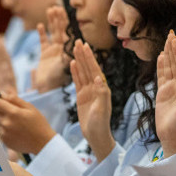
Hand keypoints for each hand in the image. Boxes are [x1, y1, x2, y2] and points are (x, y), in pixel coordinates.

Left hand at [0, 91, 56, 154]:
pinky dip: (2, 127)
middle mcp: (6, 123)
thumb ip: (15, 100)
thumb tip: (2, 94)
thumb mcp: (30, 108)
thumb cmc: (39, 123)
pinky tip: (12, 128)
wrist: (43, 143)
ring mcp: (4, 133)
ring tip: (8, 117)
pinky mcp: (4, 141)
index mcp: (13, 113)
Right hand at [31, 7, 70, 92]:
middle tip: (58, 8)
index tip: (67, 15)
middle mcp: (63, 50)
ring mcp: (54, 51)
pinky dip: (42, 33)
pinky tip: (40, 25)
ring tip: (51, 10)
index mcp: (69, 53)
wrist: (45, 90)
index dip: (67, 24)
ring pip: (54, 33)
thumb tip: (71, 48)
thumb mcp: (63, 69)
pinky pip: (44, 41)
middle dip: (60, 20)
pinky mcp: (45, 54)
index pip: (69, 36)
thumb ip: (66, 59)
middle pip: (62, 32)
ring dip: (52, 22)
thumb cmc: (57, 82)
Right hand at [69, 39, 114, 160]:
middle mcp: (96, 87)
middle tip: (78, 41)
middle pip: (88, 67)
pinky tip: (72, 63)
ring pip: (82, 72)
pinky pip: (78, 81)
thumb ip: (101, 94)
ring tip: (74, 48)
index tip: (85, 46)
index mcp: (102, 89)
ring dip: (79, 60)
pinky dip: (75, 72)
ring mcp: (89, 91)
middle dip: (83, 54)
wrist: (96, 135)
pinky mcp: (82, 96)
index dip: (90, 58)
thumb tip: (98, 78)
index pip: (94, 70)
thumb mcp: (101, 109)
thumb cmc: (100, 124)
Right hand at [156, 31, 175, 156]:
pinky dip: (161, 66)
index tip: (174, 40)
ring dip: (167, 55)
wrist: (172, 134)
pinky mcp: (163, 93)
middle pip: (175, 63)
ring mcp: (171, 88)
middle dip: (173, 49)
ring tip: (165, 42)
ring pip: (168, 67)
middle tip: (170, 33)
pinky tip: (160, 57)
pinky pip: (161, 76)